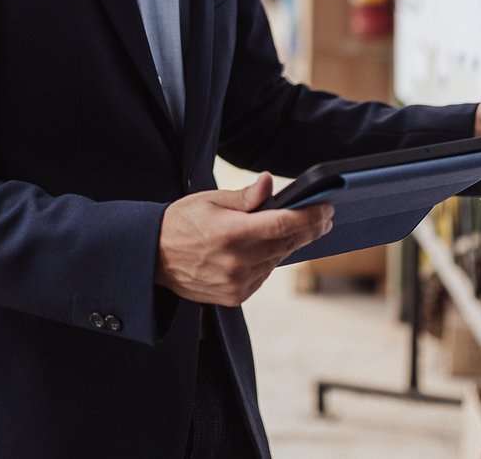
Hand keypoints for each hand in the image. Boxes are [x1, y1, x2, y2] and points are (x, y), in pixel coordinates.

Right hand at [154, 173, 333, 306]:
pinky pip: (264, 274)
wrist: (154, 257)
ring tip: (296, 228)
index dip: (310, 216)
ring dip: (288, 244)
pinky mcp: (235, 297)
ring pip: (277, 260)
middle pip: (287, 243)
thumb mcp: (210, 200)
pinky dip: (269, 260)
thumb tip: (270, 183)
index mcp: (231, 234)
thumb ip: (245, 197)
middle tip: (324, 217)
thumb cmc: (182, 222)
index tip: (327, 208)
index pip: (284, 224)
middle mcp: (237, 262)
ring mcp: (237, 283)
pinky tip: (266, 248)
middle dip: (309, 229)